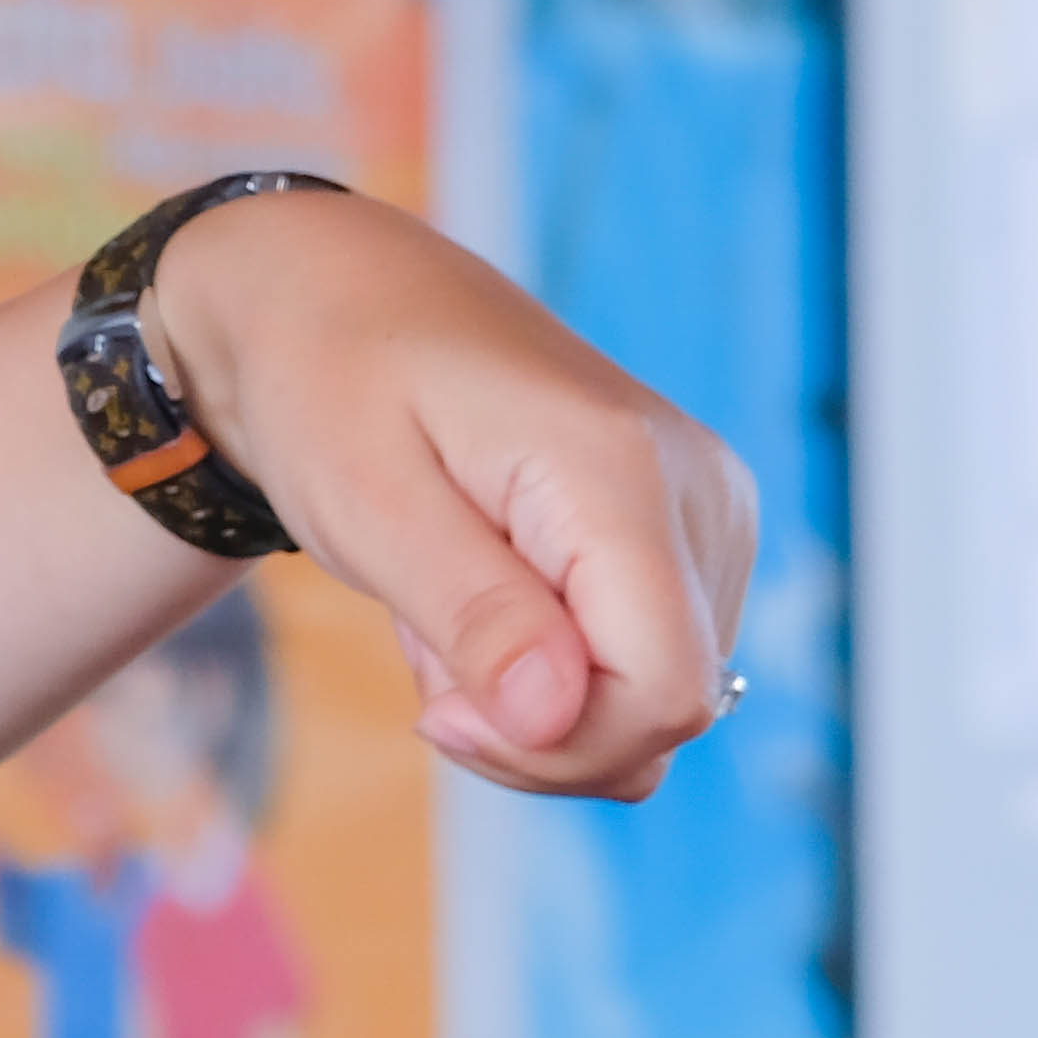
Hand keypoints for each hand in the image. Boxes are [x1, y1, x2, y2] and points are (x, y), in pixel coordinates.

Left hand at [155, 188, 759, 799]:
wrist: (336, 293)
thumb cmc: (331, 383)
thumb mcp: (366, 504)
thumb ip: (471, 614)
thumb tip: (556, 720)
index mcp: (623, 470)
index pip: (664, 692)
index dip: (553, 744)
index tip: (434, 712)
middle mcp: (699, 489)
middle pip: (671, 710)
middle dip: (535, 726)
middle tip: (425, 640)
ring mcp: (706, 509)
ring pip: (659, 701)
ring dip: (536, 695)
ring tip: (448, 597)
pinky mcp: (688, 531)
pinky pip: (645, 663)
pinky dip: (555, 664)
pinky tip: (485, 591)